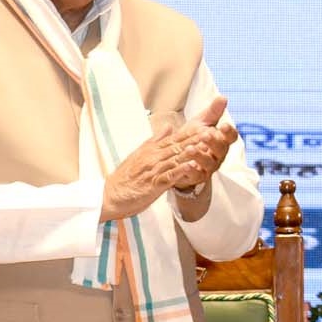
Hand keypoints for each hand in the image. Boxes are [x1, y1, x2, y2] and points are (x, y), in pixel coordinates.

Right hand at [105, 98, 232, 219]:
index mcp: (152, 150)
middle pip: (177, 146)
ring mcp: (154, 170)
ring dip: (191, 151)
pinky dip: (181, 170)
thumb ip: (155, 141)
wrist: (110, 195)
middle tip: (211, 131)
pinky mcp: (153, 184)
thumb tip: (169, 127)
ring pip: (175, 159)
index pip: (174, 139)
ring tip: (205, 144)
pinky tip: (192, 165)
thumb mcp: (140, 154)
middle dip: (195, 139)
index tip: (206, 126)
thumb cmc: (126, 177)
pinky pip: (169, 176)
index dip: (190, 133)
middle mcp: (153, 157)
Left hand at [170, 97, 234, 192]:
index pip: (230, 137)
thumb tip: (223, 97)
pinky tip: (187, 165)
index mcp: (220, 141)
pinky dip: (192, 170)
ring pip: (209, 163)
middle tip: (206, 134)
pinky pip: (197, 175)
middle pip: (221, 149)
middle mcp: (217, 155)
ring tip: (190, 148)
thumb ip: (212, 112)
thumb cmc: (192, 140)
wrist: (177, 158)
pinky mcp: (197, 177)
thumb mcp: (201, 124)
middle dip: (214, 142)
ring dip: (200, 155)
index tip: (225, 125)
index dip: (229, 132)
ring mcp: (208, 167)